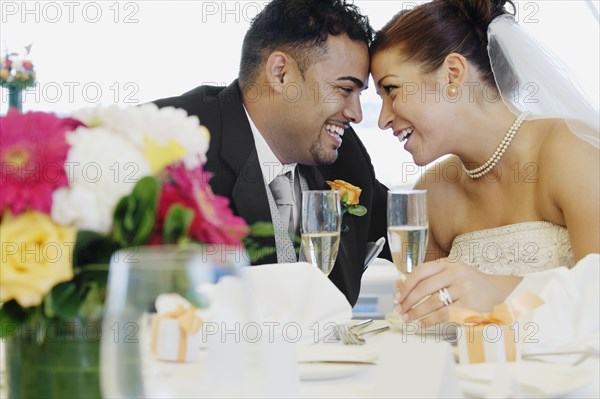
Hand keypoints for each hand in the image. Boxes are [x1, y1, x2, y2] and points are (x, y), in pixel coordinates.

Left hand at [393, 258, 522, 326]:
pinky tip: (422, 324)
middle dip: (408, 301)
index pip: (421, 271)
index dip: (406, 285)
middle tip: (400, 310)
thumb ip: (428, 279)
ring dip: (416, 313)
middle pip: (424, 288)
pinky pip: (443, 315)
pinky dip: (429, 321)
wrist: (498, 292)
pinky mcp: (469, 306)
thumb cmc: (469, 284)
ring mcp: (464, 289)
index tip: (398, 296)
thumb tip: (399, 286)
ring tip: (408, 319)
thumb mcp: (450, 275)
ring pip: (432, 303)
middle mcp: (456, 273)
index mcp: (449, 264)